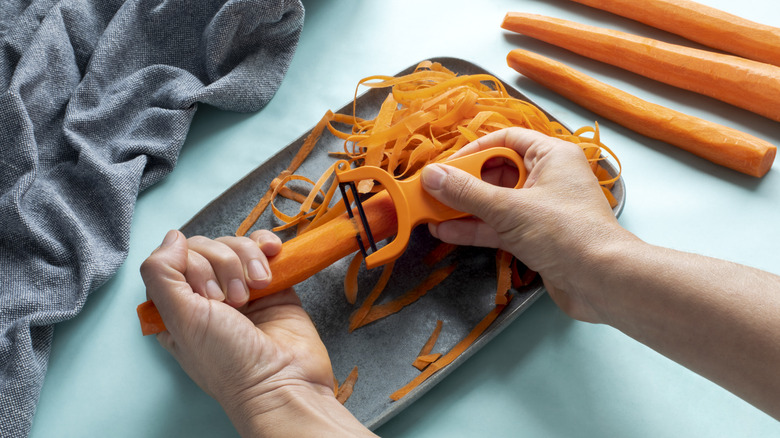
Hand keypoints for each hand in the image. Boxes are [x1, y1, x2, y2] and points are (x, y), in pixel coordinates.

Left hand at [140, 230, 373, 436]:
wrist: (284, 381)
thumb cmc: (228, 361)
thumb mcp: (181, 320)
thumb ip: (162, 274)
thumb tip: (172, 236)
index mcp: (178, 306)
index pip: (175, 258)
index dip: (192, 265)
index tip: (208, 296)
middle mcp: (207, 296)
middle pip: (207, 247)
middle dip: (223, 265)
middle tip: (234, 301)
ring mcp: (241, 287)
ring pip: (236, 244)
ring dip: (248, 259)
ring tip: (258, 288)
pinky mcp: (273, 283)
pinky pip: (264, 247)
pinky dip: (267, 246)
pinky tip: (273, 255)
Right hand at [421, 128, 635, 322]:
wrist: (603, 281)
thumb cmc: (565, 233)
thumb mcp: (509, 209)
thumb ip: (467, 193)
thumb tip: (431, 176)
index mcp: (551, 155)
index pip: (505, 138)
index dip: (472, 150)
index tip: (444, 167)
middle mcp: (547, 177)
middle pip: (496, 172)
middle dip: (462, 183)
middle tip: (431, 192)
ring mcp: (541, 209)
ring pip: (495, 202)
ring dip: (464, 208)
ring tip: (430, 214)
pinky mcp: (537, 237)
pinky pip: (500, 226)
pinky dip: (476, 228)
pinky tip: (447, 232)